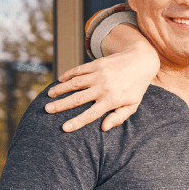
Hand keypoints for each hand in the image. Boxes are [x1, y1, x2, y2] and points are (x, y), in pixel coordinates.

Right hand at [45, 42, 159, 132]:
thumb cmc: (136, 87)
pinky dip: (68, 75)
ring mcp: (99, 75)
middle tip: (47, 110)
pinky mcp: (96, 64)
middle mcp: (103, 88)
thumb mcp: (132, 105)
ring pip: (74, 83)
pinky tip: (60, 80)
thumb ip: (118, 117)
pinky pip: (78, 70)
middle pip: (77, 99)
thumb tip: (104, 128)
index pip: (91, 114)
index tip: (64, 128)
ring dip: (60, 89)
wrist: (141, 61)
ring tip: (49, 95)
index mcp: (111, 100)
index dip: (77, 122)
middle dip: (61, 105)